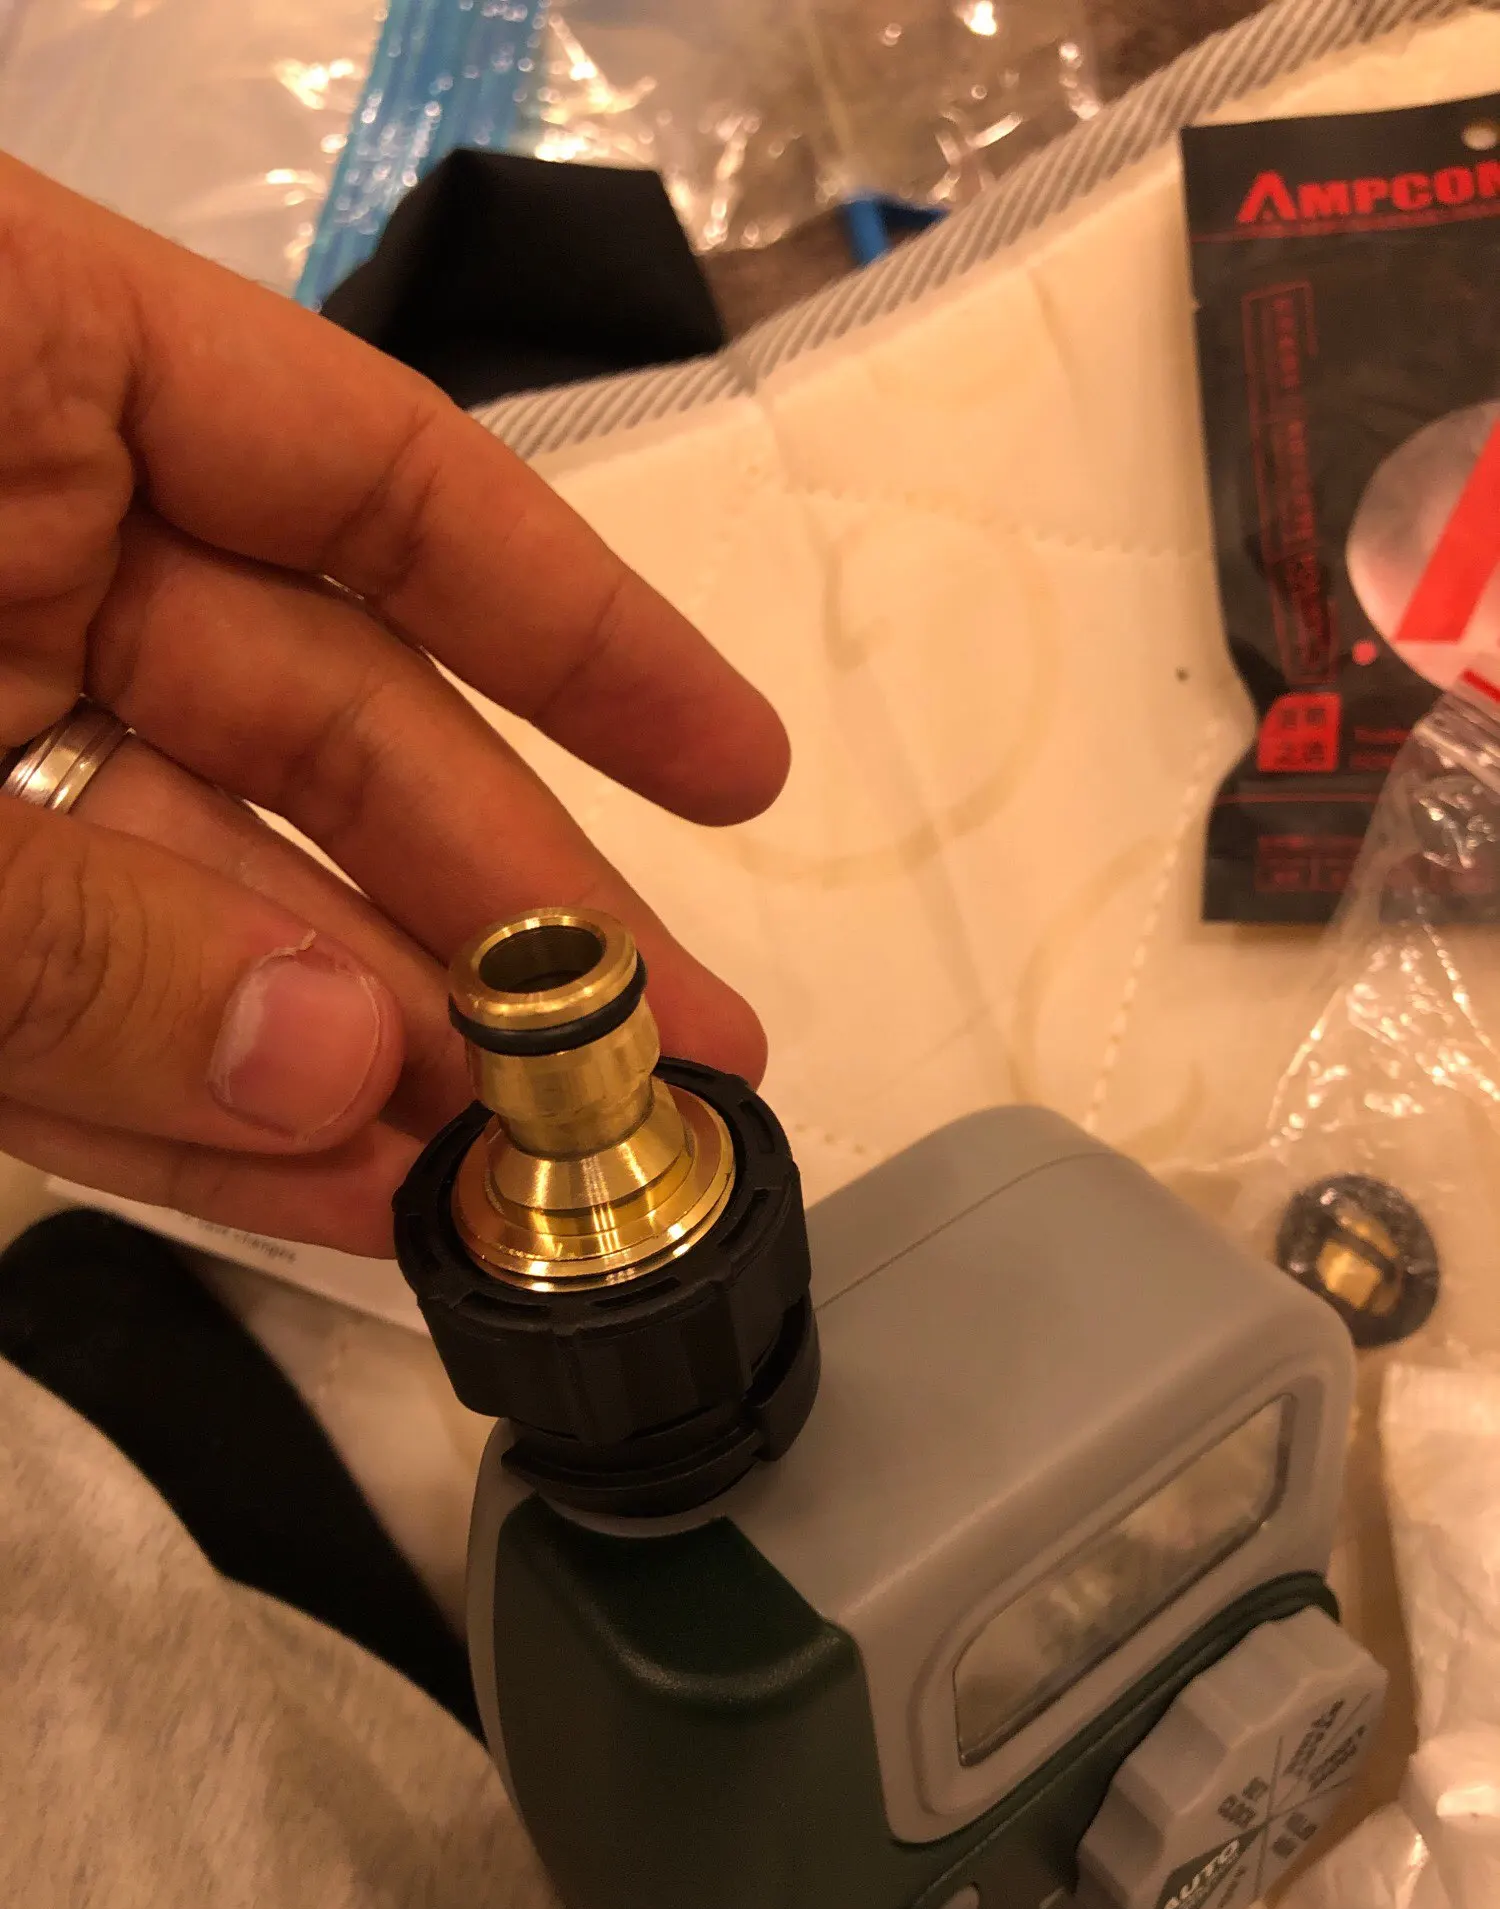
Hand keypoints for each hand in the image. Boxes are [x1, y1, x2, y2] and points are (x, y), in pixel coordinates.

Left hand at [0, 156, 787, 1254]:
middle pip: (326, 730)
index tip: (742, 768)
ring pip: (207, 900)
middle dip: (506, 917)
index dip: (581, 629)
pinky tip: (348, 1201)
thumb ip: (72, 919)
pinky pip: (65, 1009)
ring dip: (368, 1058)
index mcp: (13, 365)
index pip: (371, 474)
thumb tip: (350, 1079)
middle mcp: (6, 547)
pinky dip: (191, 1116)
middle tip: (673, 1067)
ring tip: (534, 1180)